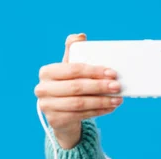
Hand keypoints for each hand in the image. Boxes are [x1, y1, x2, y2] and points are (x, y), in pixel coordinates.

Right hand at [34, 33, 122, 148]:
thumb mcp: (69, 70)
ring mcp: (47, 106)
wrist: (61, 116)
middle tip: (117, 86)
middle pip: (76, 87)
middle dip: (100, 86)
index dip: (94, 71)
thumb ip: (73, 52)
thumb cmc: (68, 87)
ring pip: (79, 103)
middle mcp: (43, 89)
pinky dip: (99, 111)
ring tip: (118, 99)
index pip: (73, 69)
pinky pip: (81, 115)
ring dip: (102, 101)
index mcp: (47, 72)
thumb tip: (81, 36)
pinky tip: (111, 108)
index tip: (112, 73)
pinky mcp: (56, 120)